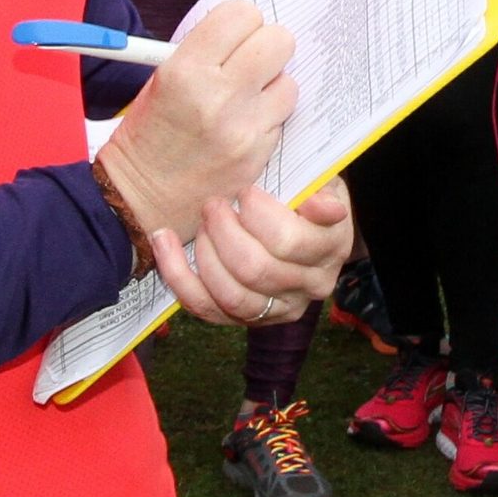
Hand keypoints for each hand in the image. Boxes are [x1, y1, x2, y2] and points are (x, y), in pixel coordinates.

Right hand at [93, 0, 293, 256]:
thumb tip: (245, 31)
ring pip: (289, 82)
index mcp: (186, 70)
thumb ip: (204, 52)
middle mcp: (218, 96)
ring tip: (246, 98)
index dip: (242, 22)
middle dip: (266, 46)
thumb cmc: (149, 135)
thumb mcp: (160, 81)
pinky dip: (269, 117)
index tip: (236, 34)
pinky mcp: (260, 154)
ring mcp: (244, 128)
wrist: (141, 198)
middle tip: (250, 61)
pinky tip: (244, 126)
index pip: (242, 14)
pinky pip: (282, 119)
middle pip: (278, 41)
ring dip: (272, 86)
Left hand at [152, 181, 353, 326]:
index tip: (244, 190)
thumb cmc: (303, 191)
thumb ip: (320, 187)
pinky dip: (178, 275)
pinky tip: (165, 241)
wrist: (301, 221)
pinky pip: (204, 308)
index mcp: (332, 247)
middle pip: (256, 270)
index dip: (257, 214)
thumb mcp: (320, 178)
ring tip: (200, 224)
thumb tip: (318, 207)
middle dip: (224, 231)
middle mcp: (312, 285)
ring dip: (205, 255)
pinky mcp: (248, 318)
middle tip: (214, 204)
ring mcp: (280, 308)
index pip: (288, 241)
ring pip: (231, 296)